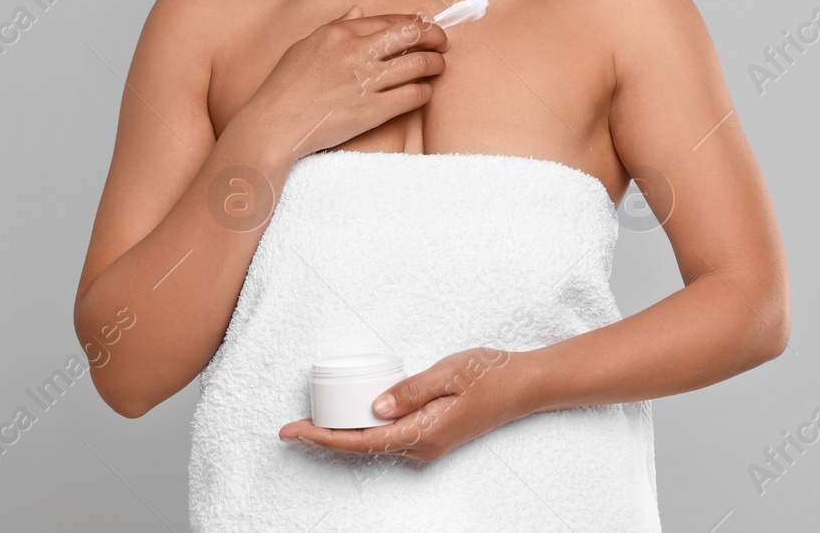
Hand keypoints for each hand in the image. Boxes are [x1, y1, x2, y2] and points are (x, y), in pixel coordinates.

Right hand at [238, 5, 449, 159]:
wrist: (273, 126)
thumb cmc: (284, 88)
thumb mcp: (305, 46)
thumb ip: (334, 26)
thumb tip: (358, 11)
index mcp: (340, 32)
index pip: (392, 19)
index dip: (416, 23)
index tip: (425, 28)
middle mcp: (355, 51)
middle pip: (413, 33)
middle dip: (435, 36)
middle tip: (442, 44)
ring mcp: (365, 81)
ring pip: (418, 63)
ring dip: (435, 64)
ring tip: (438, 67)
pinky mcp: (371, 110)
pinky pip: (412, 95)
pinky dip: (424, 91)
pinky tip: (423, 92)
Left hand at [279, 346, 535, 462]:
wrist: (526, 385)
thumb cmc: (492, 375)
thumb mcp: (449, 373)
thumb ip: (411, 390)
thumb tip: (374, 407)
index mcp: (422, 434)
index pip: (361, 441)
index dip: (323, 438)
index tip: (293, 431)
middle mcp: (421, 446)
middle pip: (362, 446)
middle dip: (325, 437)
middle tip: (292, 424)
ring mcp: (427, 443)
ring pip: (374, 442)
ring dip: (343, 433)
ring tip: (314, 418)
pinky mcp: (431, 434)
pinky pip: (388, 436)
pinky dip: (364, 428)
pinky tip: (353, 413)